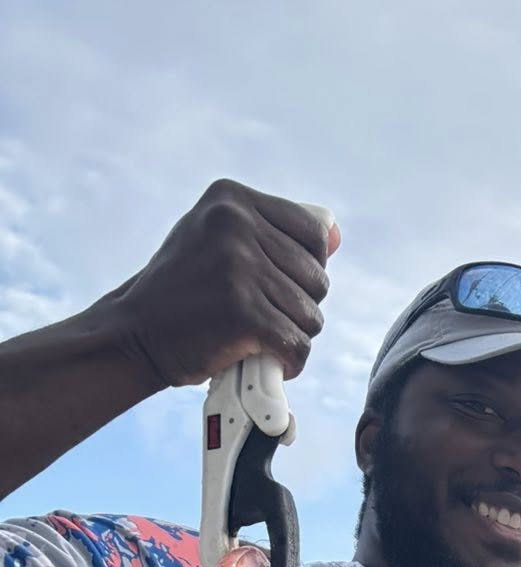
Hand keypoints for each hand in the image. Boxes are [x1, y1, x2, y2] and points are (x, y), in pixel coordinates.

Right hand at [109, 180, 339, 387]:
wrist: (135, 332)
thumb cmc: (186, 289)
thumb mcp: (220, 240)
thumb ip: (275, 233)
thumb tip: (335, 233)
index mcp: (231, 198)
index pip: (314, 235)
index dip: (305, 271)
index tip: (272, 286)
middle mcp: (235, 223)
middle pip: (318, 280)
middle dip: (297, 308)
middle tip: (257, 315)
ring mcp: (238, 267)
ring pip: (311, 317)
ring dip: (291, 338)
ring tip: (254, 336)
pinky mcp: (243, 312)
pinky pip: (297, 346)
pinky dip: (287, 363)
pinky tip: (261, 359)